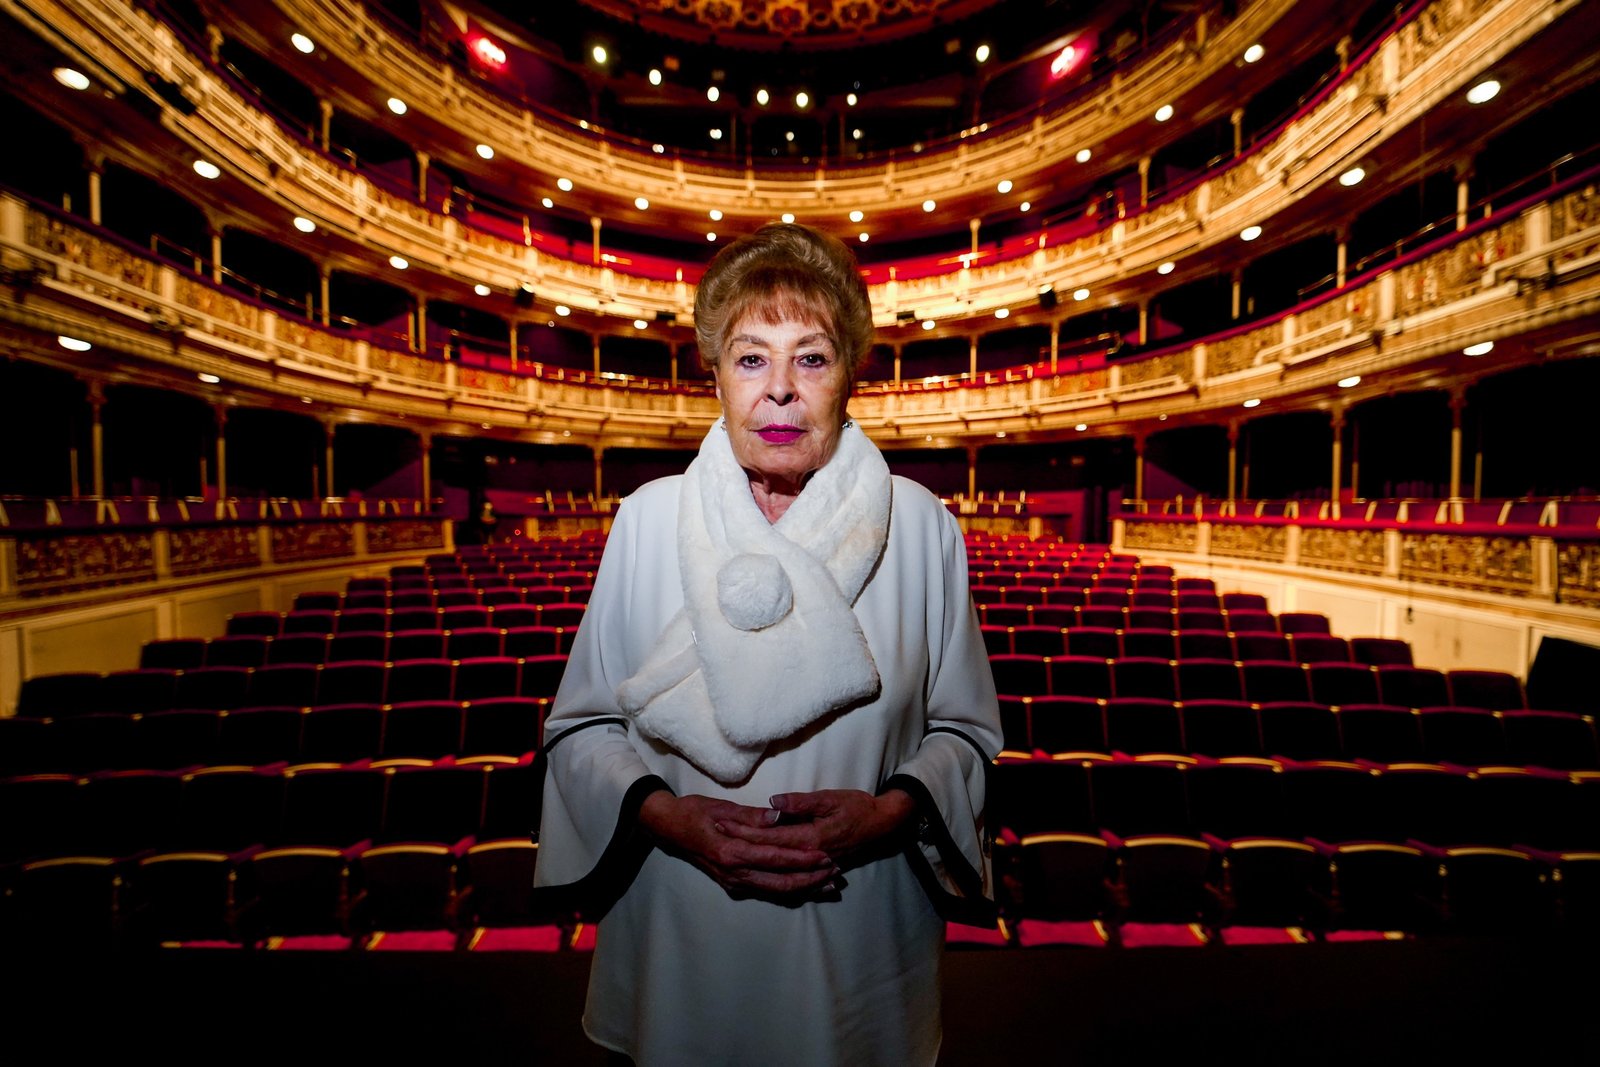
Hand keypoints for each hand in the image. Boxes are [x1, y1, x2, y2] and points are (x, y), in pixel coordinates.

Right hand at [638, 791, 836, 899]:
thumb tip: (779, 815)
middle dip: (810, 880)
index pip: (775, 858)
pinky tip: (806, 888)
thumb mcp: (720, 808)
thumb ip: (751, 815)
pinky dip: (788, 891)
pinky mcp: (733, 885)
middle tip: (836, 873)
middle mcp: (733, 873)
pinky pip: (766, 891)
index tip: (826, 856)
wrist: (666, 828)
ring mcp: (732, 882)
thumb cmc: (692, 812)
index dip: (802, 859)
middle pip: (780, 883)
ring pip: (775, 892)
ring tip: (829, 885)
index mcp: (731, 852)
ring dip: (804, 889)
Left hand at [719, 789, 916, 871]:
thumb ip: (801, 803)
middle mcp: (808, 857)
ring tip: (728, 856)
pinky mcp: (817, 870)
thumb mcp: (831, 798)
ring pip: (775, 871)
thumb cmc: (858, 806)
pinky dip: (771, 877)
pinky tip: (756, 877)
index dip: (743, 829)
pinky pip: (790, 880)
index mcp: (810, 838)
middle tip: (716, 835)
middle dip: (740, 845)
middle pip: (766, 855)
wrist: (884, 825)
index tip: (721, 822)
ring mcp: (812, 867)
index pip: (768, 836)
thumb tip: (773, 803)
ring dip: (751, 862)